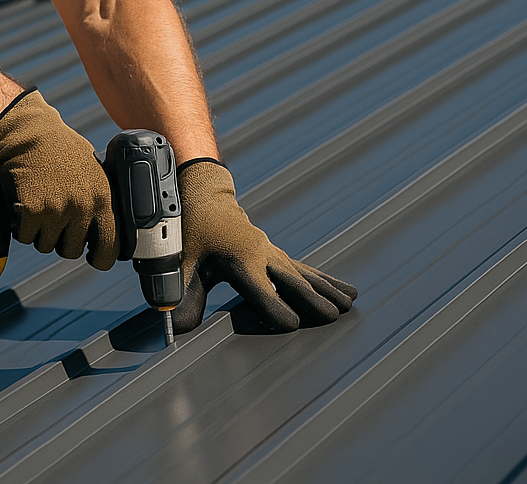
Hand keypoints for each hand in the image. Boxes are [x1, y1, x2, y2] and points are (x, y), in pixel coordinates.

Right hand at [0, 89, 118, 269]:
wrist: (27, 133)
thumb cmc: (59, 146)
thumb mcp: (92, 169)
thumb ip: (99, 196)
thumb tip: (104, 222)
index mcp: (102, 197)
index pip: (111, 244)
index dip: (101, 257)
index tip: (93, 258)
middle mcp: (82, 207)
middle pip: (71, 250)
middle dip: (60, 241)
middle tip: (53, 223)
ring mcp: (56, 211)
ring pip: (46, 245)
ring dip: (39, 233)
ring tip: (37, 209)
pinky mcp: (31, 212)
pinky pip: (25, 236)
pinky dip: (20, 227)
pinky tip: (23, 208)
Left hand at [171, 159, 356, 332]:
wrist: (206, 197)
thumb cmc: (192, 231)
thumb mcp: (180, 261)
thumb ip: (181, 295)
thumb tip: (178, 329)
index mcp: (239, 260)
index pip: (262, 291)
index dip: (275, 310)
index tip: (290, 326)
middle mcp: (262, 255)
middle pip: (292, 282)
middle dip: (312, 300)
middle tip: (332, 316)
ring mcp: (273, 253)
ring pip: (306, 275)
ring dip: (327, 291)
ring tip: (348, 305)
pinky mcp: (278, 255)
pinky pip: (306, 270)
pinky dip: (327, 282)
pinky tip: (347, 292)